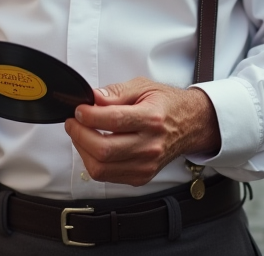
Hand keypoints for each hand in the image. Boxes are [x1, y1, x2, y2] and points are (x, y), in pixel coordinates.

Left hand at [64, 77, 219, 186]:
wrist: (190, 125)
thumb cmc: (166, 104)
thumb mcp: (142, 87)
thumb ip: (115, 92)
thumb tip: (92, 98)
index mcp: (152, 118)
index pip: (113, 120)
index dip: (89, 116)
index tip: (79, 110)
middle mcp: (150, 145)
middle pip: (104, 150)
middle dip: (80, 135)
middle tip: (73, 122)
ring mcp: (146, 165)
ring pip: (101, 168)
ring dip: (83, 151)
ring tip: (81, 134)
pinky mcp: (141, 177)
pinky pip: (107, 176)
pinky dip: (94, 162)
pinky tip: (93, 147)